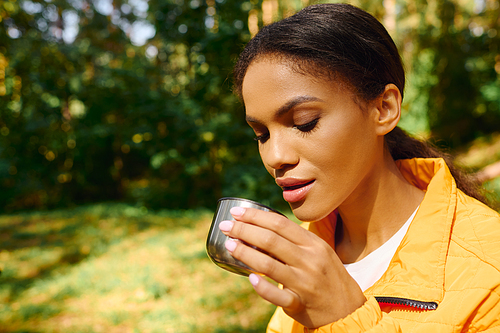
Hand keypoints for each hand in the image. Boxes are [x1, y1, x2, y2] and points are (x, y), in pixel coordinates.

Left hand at [219, 207, 365, 328]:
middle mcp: (309, 261)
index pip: (280, 224)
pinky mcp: (299, 303)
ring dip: (245, 253)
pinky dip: (262, 287)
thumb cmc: (328, 276)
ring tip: (230, 245)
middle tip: (226, 226)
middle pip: (271, 240)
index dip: (256, 216)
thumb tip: (261, 228)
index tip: (237, 211)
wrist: (347, 309)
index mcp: (313, 244)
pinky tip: (250, 278)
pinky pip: (277, 295)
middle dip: (244, 230)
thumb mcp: (319, 252)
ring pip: (269, 265)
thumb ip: (295, 242)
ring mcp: (304, 283)